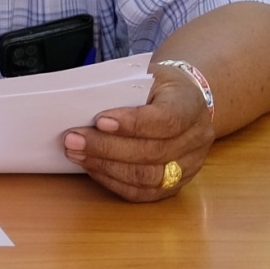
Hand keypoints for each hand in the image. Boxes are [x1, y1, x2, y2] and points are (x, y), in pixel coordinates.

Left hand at [61, 71, 213, 201]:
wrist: (183, 101)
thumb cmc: (157, 86)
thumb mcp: (146, 76)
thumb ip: (122, 90)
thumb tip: (81, 105)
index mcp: (192, 105)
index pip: (167, 120)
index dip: (133, 124)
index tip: (99, 121)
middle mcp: (197, 140)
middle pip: (153, 152)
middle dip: (107, 147)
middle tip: (72, 139)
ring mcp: (190, 166)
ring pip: (148, 177)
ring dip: (106, 166)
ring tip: (76, 154)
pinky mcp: (176, 185)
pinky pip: (144, 193)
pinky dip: (113, 182)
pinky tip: (91, 168)